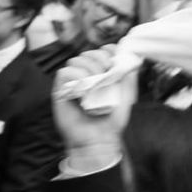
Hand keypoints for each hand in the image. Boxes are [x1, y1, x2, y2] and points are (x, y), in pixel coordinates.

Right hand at [52, 47, 133, 172]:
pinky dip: (75, 76)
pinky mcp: (61, 91)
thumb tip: (131, 56)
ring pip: (76, 60)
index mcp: (102, 74)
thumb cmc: (112, 120)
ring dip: (88, 68)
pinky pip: (64, 73)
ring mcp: (73, 82)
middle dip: (99, 59)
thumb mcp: (127, 96)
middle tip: (106, 73)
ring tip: (95, 84)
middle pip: (89, 53)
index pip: (102, 51)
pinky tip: (84, 89)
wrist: (99, 140)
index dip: (108, 50)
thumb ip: (129, 76)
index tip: (114, 59)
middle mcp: (86, 75)